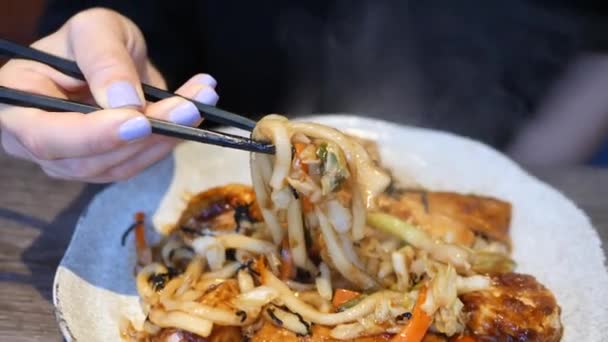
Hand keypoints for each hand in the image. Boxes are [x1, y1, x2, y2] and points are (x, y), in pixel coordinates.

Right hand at [0, 8, 218, 182]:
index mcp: (17, 105)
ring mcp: (72, 161)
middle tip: (189, 108)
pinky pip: (140, 162)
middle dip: (144, 136)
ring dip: (167, 137)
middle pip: (89, 160)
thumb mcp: (95, 32)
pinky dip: (172, 139)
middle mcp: (38, 143)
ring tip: (201, 100)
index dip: (93, 135)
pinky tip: (195, 111)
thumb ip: (103, 60)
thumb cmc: (89, 42)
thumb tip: (123, 102)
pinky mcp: (107, 166)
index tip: (139, 120)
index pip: (46, 136)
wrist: (111, 57)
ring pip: (121, 166)